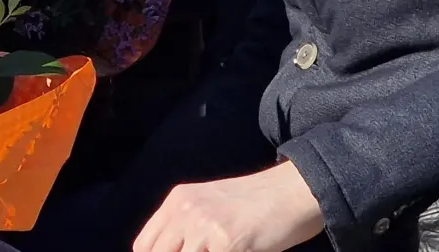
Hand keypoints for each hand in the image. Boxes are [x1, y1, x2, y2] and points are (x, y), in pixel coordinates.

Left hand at [134, 160, 323, 251]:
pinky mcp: (226, 244)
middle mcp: (185, 211)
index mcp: (178, 200)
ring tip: (225, 250)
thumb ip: (185, 227)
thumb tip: (168, 248)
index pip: (144, 245)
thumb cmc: (257, 203)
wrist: (294, 192)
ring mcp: (204, 228)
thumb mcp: (211, 204)